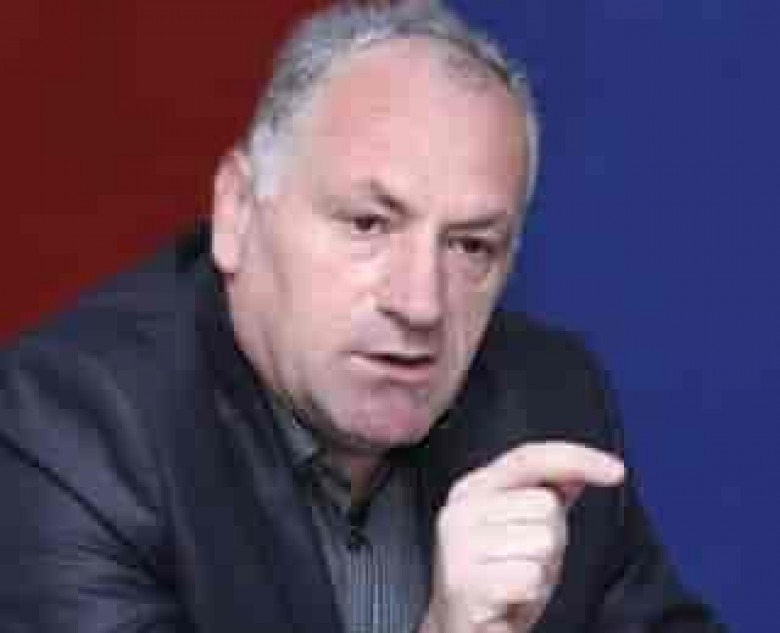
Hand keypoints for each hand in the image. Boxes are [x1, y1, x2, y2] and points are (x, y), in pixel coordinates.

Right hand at [420, 441, 624, 632]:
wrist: (462, 630)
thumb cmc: (496, 581)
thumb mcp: (525, 531)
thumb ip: (544, 495)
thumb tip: (574, 470)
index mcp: (473, 489)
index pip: (529, 458)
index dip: (576, 458)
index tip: (615, 470)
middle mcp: (460, 510)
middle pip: (546, 505)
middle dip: (552, 539)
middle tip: (525, 561)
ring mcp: (458, 545)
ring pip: (543, 541)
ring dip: (542, 569)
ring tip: (517, 581)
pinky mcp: (464, 581)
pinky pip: (530, 577)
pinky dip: (530, 594)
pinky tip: (509, 599)